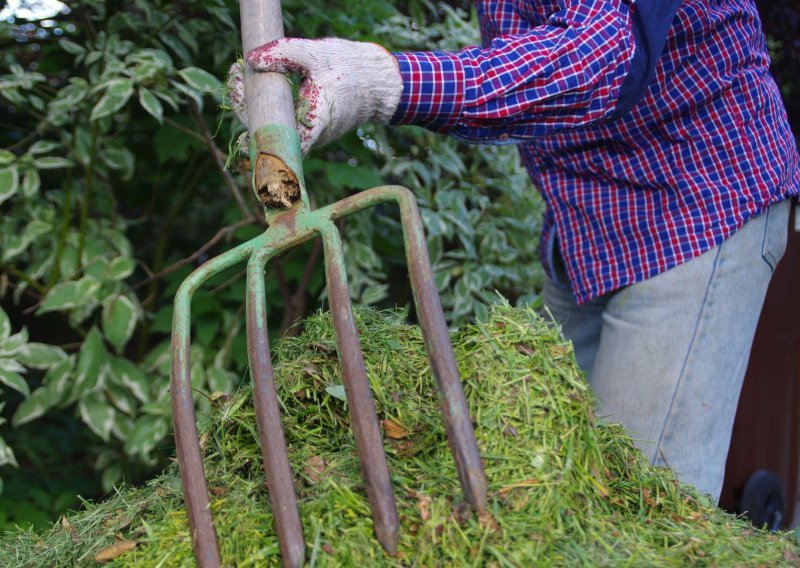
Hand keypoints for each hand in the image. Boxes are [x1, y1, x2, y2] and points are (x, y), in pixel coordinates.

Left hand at [228, 37, 402, 153]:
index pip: (274, 138)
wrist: (376, 83)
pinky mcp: (308, 132)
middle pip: (265, 132)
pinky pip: (282, 125)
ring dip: (254, 105)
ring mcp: (309, 137)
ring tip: (242, 75)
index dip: (248, 117)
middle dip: (245, 104)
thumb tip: (251, 59)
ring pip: (273, 129)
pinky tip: (255, 85)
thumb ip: (283, 53)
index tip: (238, 84)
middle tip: (236, 72)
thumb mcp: (315, 54)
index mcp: (313, 122)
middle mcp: (309, 137)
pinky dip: (267, 107)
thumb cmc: (349, 69)